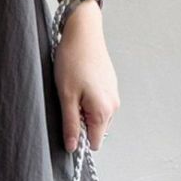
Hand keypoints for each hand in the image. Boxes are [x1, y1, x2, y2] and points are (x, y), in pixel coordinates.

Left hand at [53, 0, 119, 152]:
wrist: (83, 33)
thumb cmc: (73, 61)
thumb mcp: (66, 97)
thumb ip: (70, 124)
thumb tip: (72, 147)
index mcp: (104, 111)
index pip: (94, 142)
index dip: (78, 139)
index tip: (67, 125)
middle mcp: (113, 105)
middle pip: (96, 130)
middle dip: (81, 124)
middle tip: (68, 103)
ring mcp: (114, 94)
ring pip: (97, 116)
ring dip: (83, 111)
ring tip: (72, 92)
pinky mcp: (110, 85)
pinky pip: (99, 103)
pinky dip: (88, 100)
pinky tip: (79, 84)